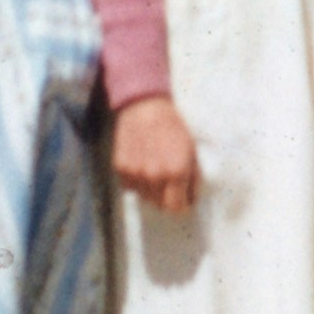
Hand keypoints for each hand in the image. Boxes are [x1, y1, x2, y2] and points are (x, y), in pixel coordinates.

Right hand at [111, 93, 199, 213]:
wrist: (144, 106)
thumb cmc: (172, 126)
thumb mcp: (191, 150)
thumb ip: (193, 178)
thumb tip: (191, 199)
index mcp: (176, 172)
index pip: (177, 208)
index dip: (181, 203)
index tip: (182, 197)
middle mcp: (154, 176)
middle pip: (160, 204)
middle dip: (166, 197)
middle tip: (169, 180)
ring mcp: (135, 173)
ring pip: (144, 196)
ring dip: (151, 189)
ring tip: (155, 168)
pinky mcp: (120, 168)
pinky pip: (130, 186)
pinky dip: (136, 180)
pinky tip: (141, 162)